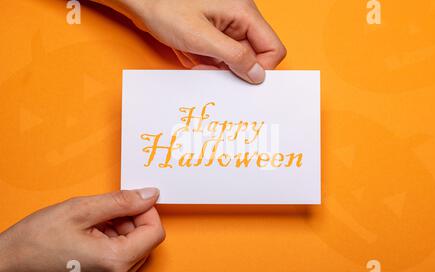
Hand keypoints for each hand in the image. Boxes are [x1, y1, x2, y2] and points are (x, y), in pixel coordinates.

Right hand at [0, 188, 164, 271]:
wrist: (5, 270)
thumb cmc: (34, 243)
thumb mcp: (79, 210)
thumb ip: (121, 201)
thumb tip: (148, 195)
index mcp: (114, 262)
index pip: (155, 232)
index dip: (146, 211)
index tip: (131, 202)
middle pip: (145, 243)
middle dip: (130, 221)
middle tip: (105, 212)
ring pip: (133, 252)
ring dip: (120, 233)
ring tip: (92, 226)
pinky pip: (119, 264)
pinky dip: (111, 247)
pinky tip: (90, 238)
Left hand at [93, 0, 286, 83]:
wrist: (140, 1)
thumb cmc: (166, 9)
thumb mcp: (202, 38)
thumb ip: (235, 57)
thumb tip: (258, 75)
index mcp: (244, 13)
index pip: (273, 48)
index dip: (262, 68)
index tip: (243, 80)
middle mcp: (239, 19)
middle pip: (253, 56)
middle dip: (233, 69)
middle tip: (212, 70)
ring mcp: (226, 27)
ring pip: (234, 59)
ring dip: (217, 67)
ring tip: (197, 60)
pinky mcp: (213, 34)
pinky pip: (219, 57)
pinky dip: (207, 62)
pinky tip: (192, 57)